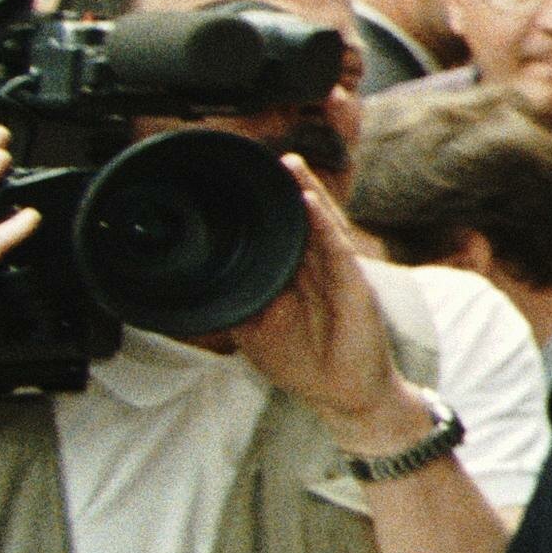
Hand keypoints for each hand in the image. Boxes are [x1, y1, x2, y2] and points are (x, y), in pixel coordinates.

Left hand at [208, 159, 417, 442]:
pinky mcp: (354, 287)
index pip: (282, 232)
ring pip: (321, 225)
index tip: (247, 179)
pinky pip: (336, 249)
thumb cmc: (305, 364)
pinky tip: (310, 203)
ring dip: (306, 192)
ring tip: (290, 163)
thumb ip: (235, 303)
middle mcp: (318, 269)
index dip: (268, 205)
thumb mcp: (255, 332)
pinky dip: (323, 225)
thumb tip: (197, 283)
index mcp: (296, 277)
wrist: (343, 395)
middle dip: (289, 186)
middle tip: (270, 157)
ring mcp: (339, 275)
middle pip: (303, 218)